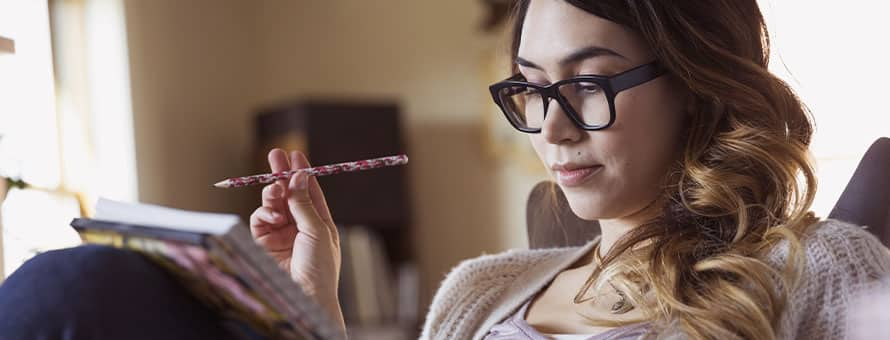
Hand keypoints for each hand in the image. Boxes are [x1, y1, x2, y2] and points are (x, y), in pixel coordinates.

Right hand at [249, 149, 344, 334]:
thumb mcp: (317, 230)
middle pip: (289, 194)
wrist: (304, 297)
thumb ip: (304, 203)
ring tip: (273, 189)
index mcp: (321, 222)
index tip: (295, 154)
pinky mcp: (265, 243)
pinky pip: (261, 220)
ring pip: (274, 204)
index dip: (302, 172)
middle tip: (275, 154)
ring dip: (273, 193)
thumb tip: (298, 176)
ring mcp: (282, 234)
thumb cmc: (320, 267)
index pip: (310, 192)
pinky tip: (270, 214)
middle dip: (282, 174)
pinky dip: (263, 213)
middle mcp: (301, 226)